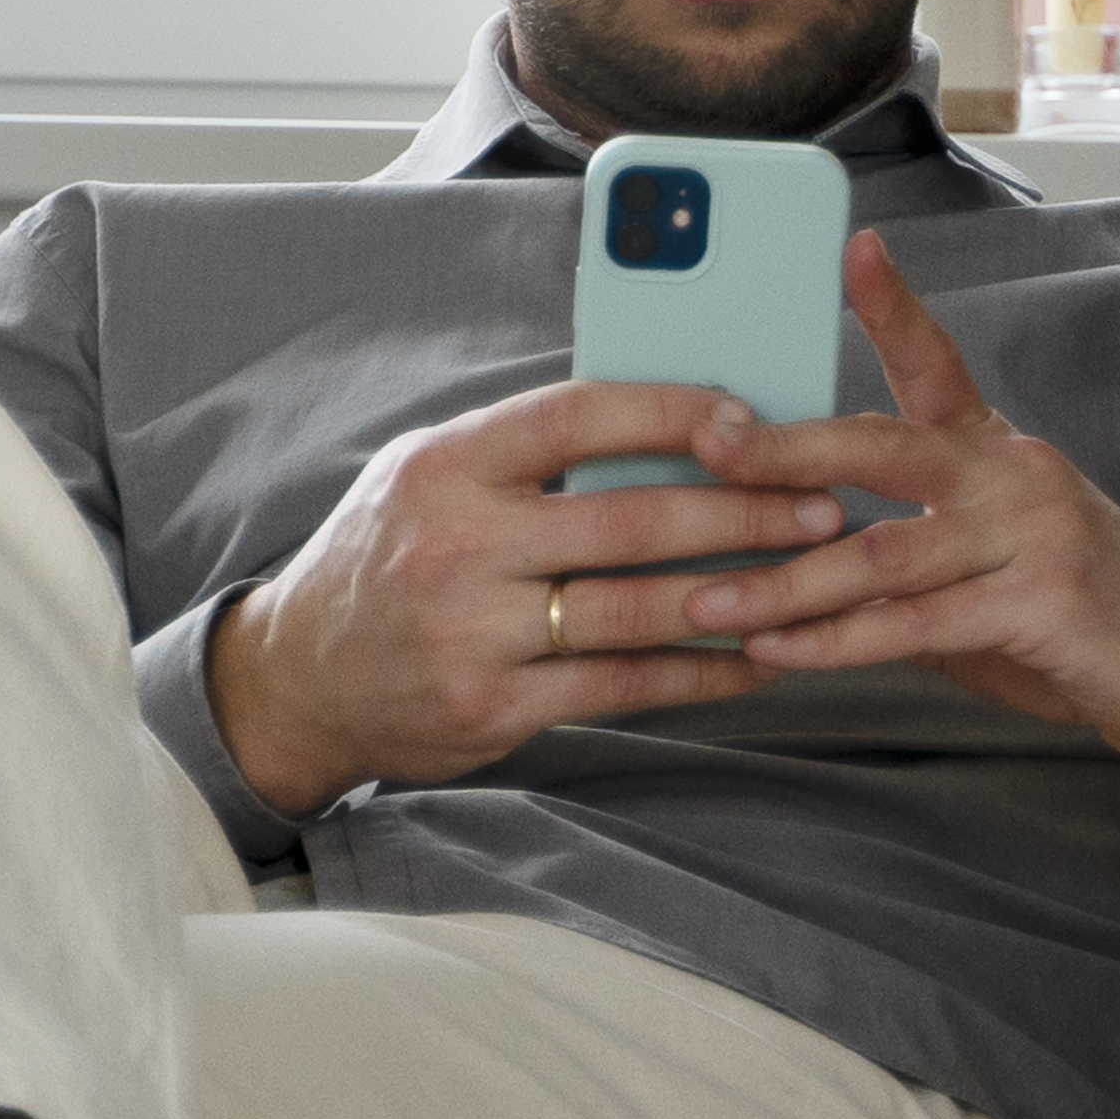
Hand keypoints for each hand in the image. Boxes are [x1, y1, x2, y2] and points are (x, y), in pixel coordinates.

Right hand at [204, 372, 849, 811]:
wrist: (296, 680)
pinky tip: (757, 659)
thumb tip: (666, 418)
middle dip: (742, 511)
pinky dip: (701, 672)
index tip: (748, 416)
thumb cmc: (388, 559)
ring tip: (812, 576)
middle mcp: (455, 545)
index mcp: (443, 466)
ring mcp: (473, 632)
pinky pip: (623, 684)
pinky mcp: (494, 707)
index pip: (573, 416)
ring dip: (740, 593)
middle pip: (628, 520)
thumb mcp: (428, 479)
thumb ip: (524, 453)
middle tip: (823, 503)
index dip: (669, 411)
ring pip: (636, 608)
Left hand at [675, 229, 1119, 851]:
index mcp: (1000, 455)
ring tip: (706, 603)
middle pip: (885, 445)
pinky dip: (838, 643)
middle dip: (785, 448)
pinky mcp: (1045, 604)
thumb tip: (803, 573)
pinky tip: (779, 652)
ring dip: (783, 583)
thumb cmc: (1090, 624)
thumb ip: (912, 564)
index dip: (893, 304)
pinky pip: (918, 625)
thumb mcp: (994, 575)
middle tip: (707, 445)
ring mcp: (1036, 536)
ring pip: (884, 552)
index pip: (938, 365)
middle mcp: (1017, 477)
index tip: (853, 245)